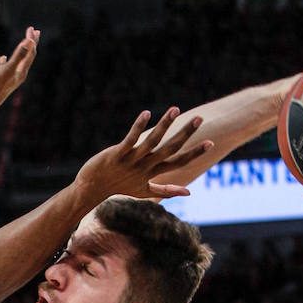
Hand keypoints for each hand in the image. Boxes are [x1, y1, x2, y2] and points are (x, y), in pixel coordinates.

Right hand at [0, 26, 39, 108]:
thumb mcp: (8, 69)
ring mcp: (9, 78)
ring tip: (23, 43)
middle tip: (35, 31)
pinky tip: (2, 58)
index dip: (32, 40)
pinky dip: (5, 62)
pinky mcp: (0, 81)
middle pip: (28, 57)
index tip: (31, 28)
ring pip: (18, 62)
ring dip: (21, 51)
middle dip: (31, 44)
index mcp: (21, 72)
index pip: (30, 53)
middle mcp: (18, 75)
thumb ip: (19, 55)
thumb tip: (30, 42)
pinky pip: (5, 68)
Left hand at [75, 107, 212, 202]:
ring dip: (164, 125)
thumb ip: (167, 191)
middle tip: (199, 118)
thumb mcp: (144, 191)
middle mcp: (145, 166)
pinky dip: (138, 127)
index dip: (194, 153)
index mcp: (152, 172)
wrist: (92, 188)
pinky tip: (147, 113)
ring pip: (152, 141)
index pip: (178, 162)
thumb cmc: (119, 187)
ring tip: (175, 109)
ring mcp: (131, 160)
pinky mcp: (117, 154)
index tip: (210, 143)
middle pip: (169, 149)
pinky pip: (130, 139)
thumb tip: (189, 193)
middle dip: (185, 134)